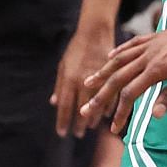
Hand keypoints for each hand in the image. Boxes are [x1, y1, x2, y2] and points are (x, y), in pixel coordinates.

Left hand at [52, 17, 116, 136]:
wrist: (95, 32)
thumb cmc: (76, 48)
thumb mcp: (63, 65)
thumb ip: (59, 85)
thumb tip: (54, 103)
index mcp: (69, 79)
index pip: (65, 107)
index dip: (63, 121)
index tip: (61, 133)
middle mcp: (84, 82)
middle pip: (81, 109)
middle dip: (79, 124)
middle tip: (78, 135)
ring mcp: (99, 80)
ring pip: (98, 105)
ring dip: (94, 118)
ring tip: (90, 127)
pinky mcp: (112, 76)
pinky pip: (112, 97)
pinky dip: (109, 107)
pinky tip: (106, 114)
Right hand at [80, 8, 166, 134]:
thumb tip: (155, 115)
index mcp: (158, 68)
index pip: (130, 93)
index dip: (120, 112)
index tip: (115, 129)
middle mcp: (150, 55)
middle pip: (118, 77)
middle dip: (101, 96)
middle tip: (86, 111)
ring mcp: (152, 44)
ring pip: (120, 60)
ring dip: (103, 73)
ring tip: (89, 83)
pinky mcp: (158, 36)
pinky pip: (132, 45)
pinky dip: (119, 52)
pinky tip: (110, 57)